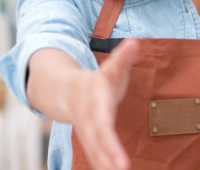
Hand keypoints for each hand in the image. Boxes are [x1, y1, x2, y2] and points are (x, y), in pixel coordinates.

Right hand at [68, 39, 140, 169]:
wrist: (65, 90)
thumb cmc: (97, 81)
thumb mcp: (111, 68)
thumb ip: (123, 58)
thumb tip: (134, 42)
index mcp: (95, 99)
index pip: (103, 116)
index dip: (109, 132)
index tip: (117, 145)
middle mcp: (89, 117)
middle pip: (98, 137)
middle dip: (108, 153)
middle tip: (122, 168)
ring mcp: (87, 130)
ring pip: (95, 149)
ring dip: (105, 163)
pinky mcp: (90, 139)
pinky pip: (96, 154)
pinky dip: (104, 164)